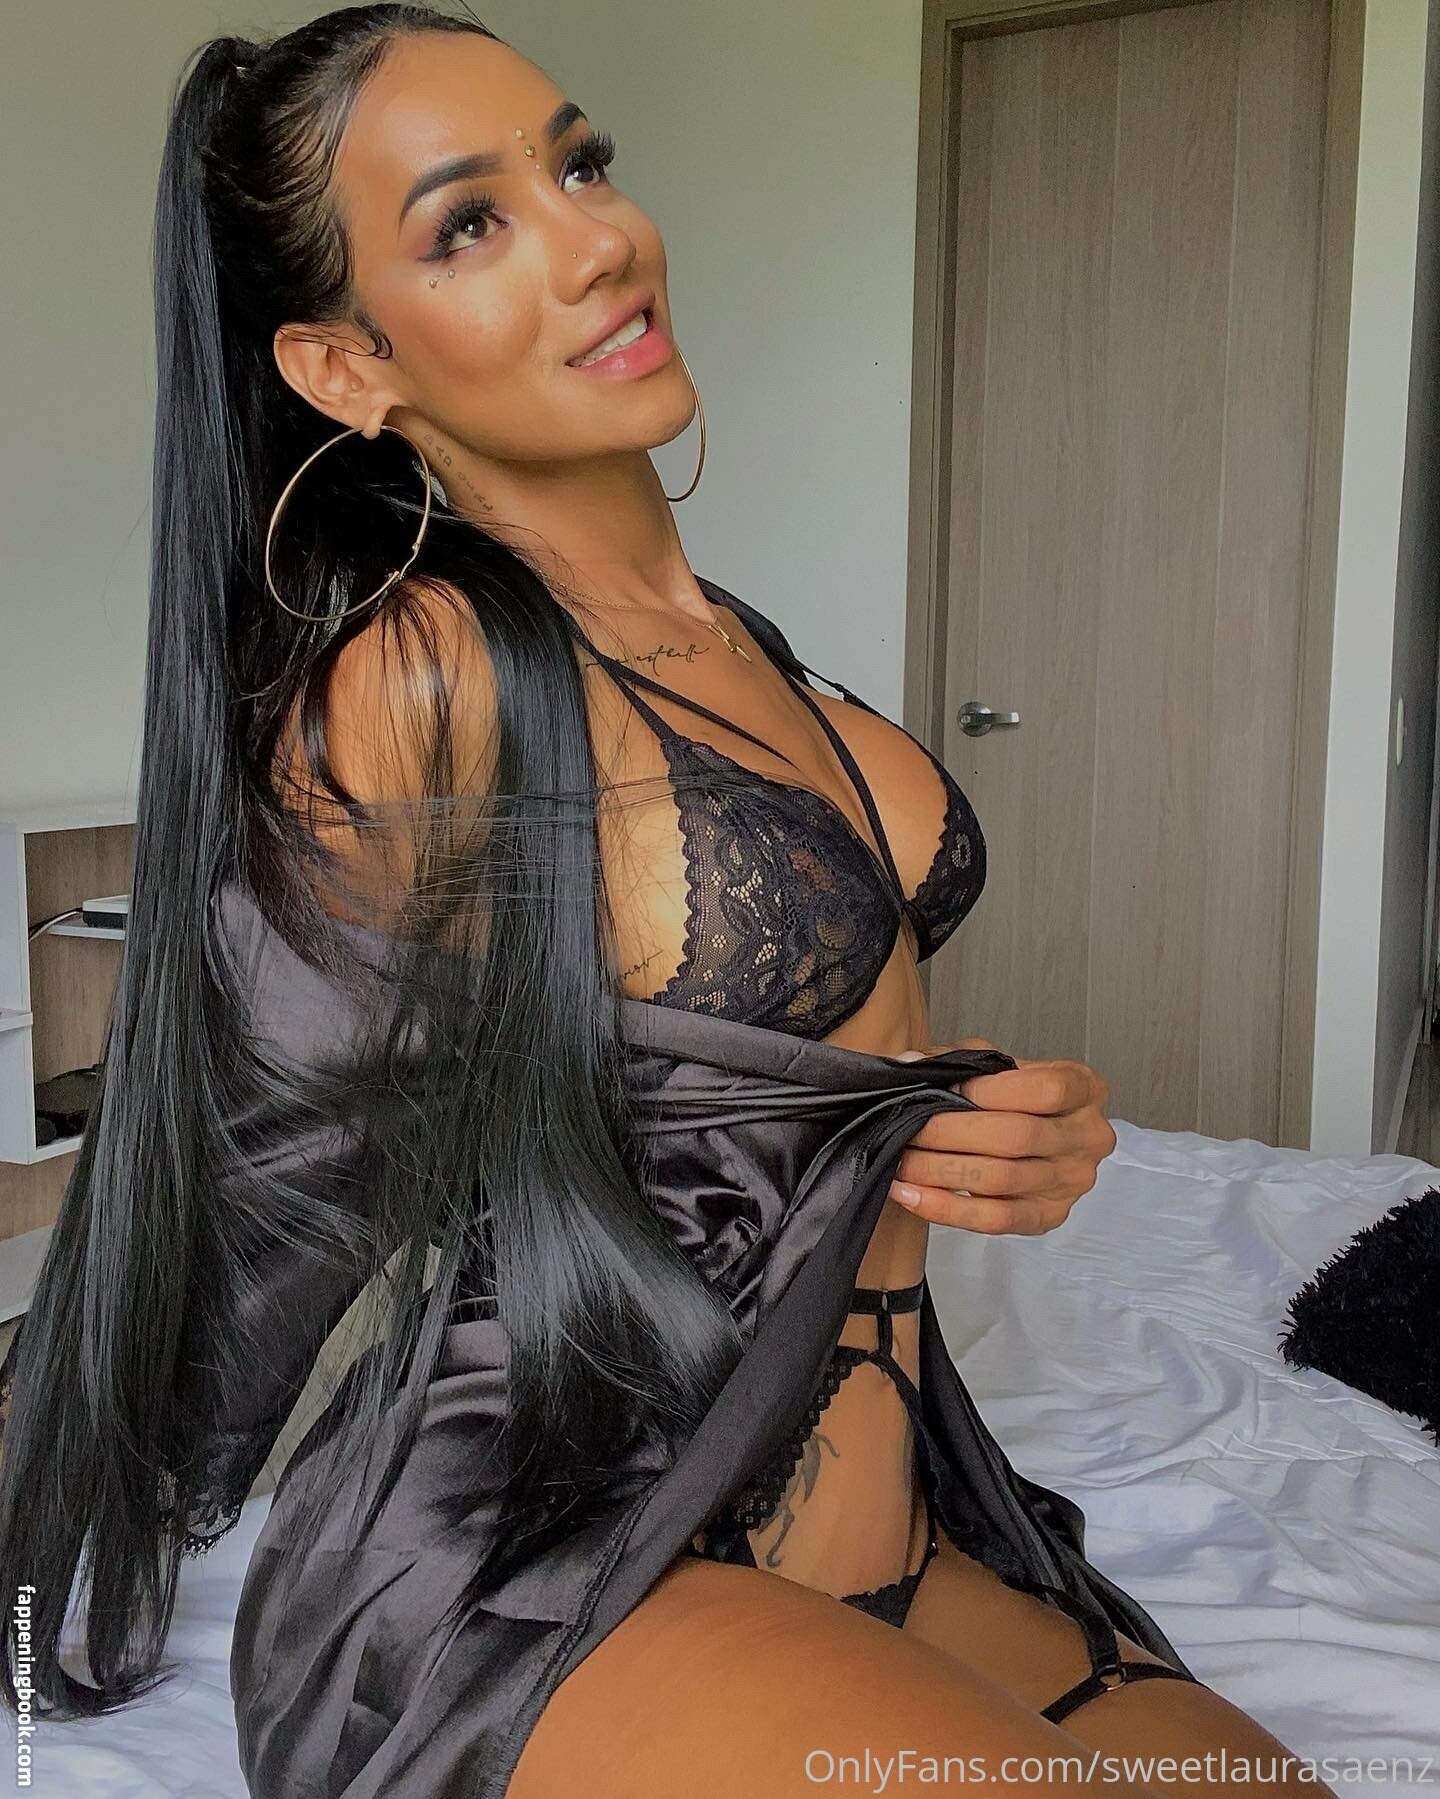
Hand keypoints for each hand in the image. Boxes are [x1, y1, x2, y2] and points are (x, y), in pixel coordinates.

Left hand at [886, 1038, 1115, 1235]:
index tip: (943, 1089)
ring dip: (939, 1171)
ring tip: (901, 1161)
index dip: (989, 1089)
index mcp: (1084, 1089)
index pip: (1044, 1090)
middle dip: (949, 1133)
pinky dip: (946, 1208)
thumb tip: (910, 1064)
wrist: (1039, 1136)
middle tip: (907, 1128)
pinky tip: (911, 1195)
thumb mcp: (999, 1066)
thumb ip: (958, 1060)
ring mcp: (1072, 1182)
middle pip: (1016, 1137)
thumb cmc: (1017, 1096)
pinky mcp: (1049, 1216)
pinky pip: (995, 1220)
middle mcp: (1088, 1137)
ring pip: (1000, 1180)